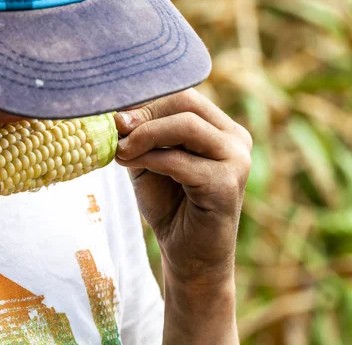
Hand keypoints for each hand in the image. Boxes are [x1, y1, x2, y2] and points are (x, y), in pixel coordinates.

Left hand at [115, 89, 251, 287]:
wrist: (188, 255)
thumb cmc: (170, 205)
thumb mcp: (149, 160)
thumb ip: (139, 136)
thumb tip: (116, 113)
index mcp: (221, 129)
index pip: (184, 95)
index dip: (147, 99)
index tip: (115, 113)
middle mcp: (235, 139)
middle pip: (186, 104)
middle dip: (145, 113)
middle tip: (115, 126)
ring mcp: (236, 161)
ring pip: (185, 126)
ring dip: (144, 135)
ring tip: (120, 150)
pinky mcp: (226, 186)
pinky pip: (180, 161)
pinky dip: (149, 158)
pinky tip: (128, 163)